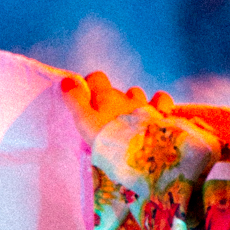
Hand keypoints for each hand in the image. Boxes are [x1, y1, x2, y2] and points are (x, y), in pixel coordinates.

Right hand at [61, 69, 176, 145]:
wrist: (141, 151)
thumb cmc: (108, 138)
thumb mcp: (84, 121)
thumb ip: (75, 100)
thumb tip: (67, 81)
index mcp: (105, 96)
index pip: (97, 78)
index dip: (92, 86)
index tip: (89, 100)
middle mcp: (125, 96)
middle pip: (116, 91)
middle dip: (112, 101)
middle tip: (108, 121)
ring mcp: (145, 104)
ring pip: (137, 94)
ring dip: (134, 102)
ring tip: (132, 119)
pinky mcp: (162, 114)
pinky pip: (162, 100)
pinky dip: (159, 103)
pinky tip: (158, 111)